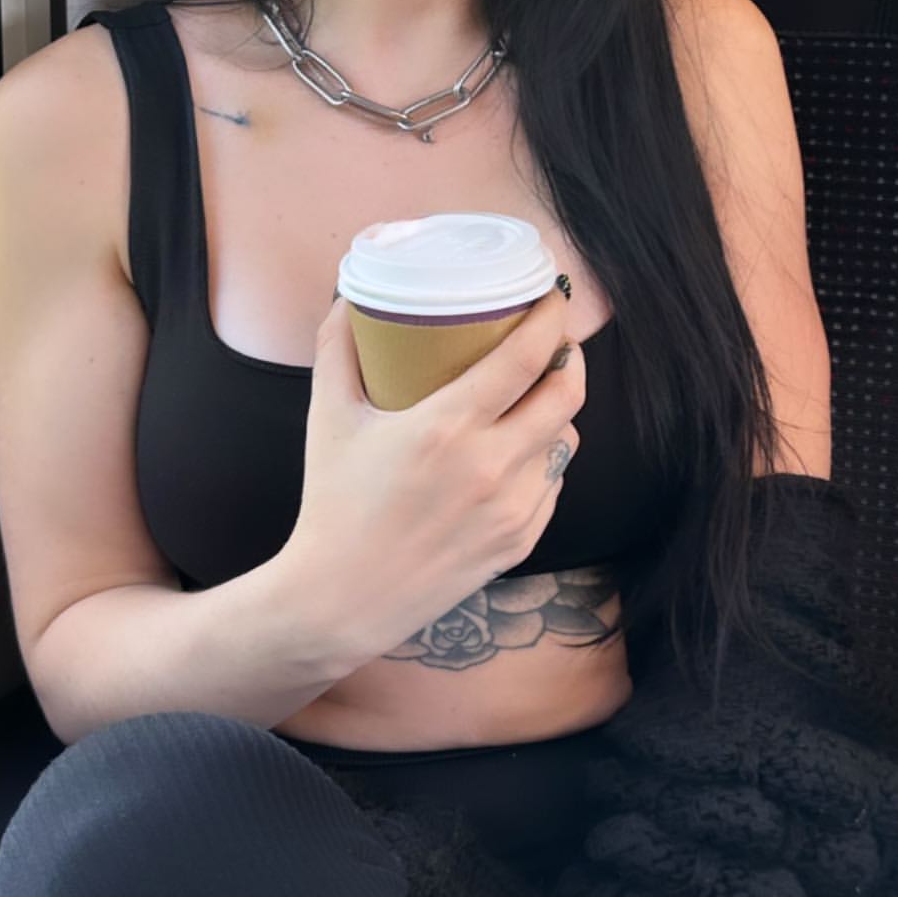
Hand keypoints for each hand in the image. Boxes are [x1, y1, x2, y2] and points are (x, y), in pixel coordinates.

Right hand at [291, 286, 585, 671]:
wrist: (341, 601)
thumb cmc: (333, 505)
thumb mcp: (328, 418)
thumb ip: (336, 349)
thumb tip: (348, 298)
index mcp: (448, 428)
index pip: (528, 357)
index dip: (551, 317)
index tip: (550, 295)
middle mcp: (491, 467)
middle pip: (566, 394)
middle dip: (569, 358)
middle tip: (553, 340)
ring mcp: (512, 509)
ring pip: (566, 440)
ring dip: (558, 411)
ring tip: (534, 395)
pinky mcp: (520, 541)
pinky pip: (553, 483)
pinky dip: (544, 458)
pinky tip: (520, 450)